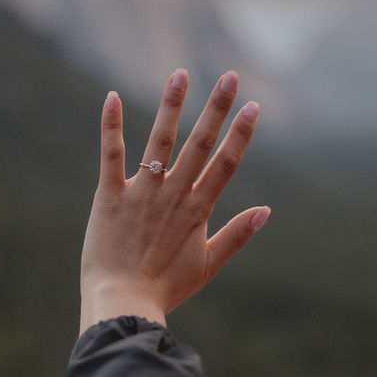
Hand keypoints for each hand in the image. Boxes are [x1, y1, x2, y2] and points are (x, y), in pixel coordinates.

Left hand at [79, 69, 270, 331]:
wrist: (124, 303)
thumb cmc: (165, 288)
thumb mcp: (208, 265)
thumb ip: (237, 235)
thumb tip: (267, 211)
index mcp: (198, 210)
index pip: (226, 164)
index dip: (241, 134)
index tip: (254, 106)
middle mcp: (174, 195)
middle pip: (200, 144)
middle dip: (217, 108)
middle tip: (230, 76)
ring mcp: (142, 193)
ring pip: (160, 140)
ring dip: (171, 105)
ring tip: (180, 74)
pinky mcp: (110, 196)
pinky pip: (111, 155)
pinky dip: (111, 126)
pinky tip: (110, 96)